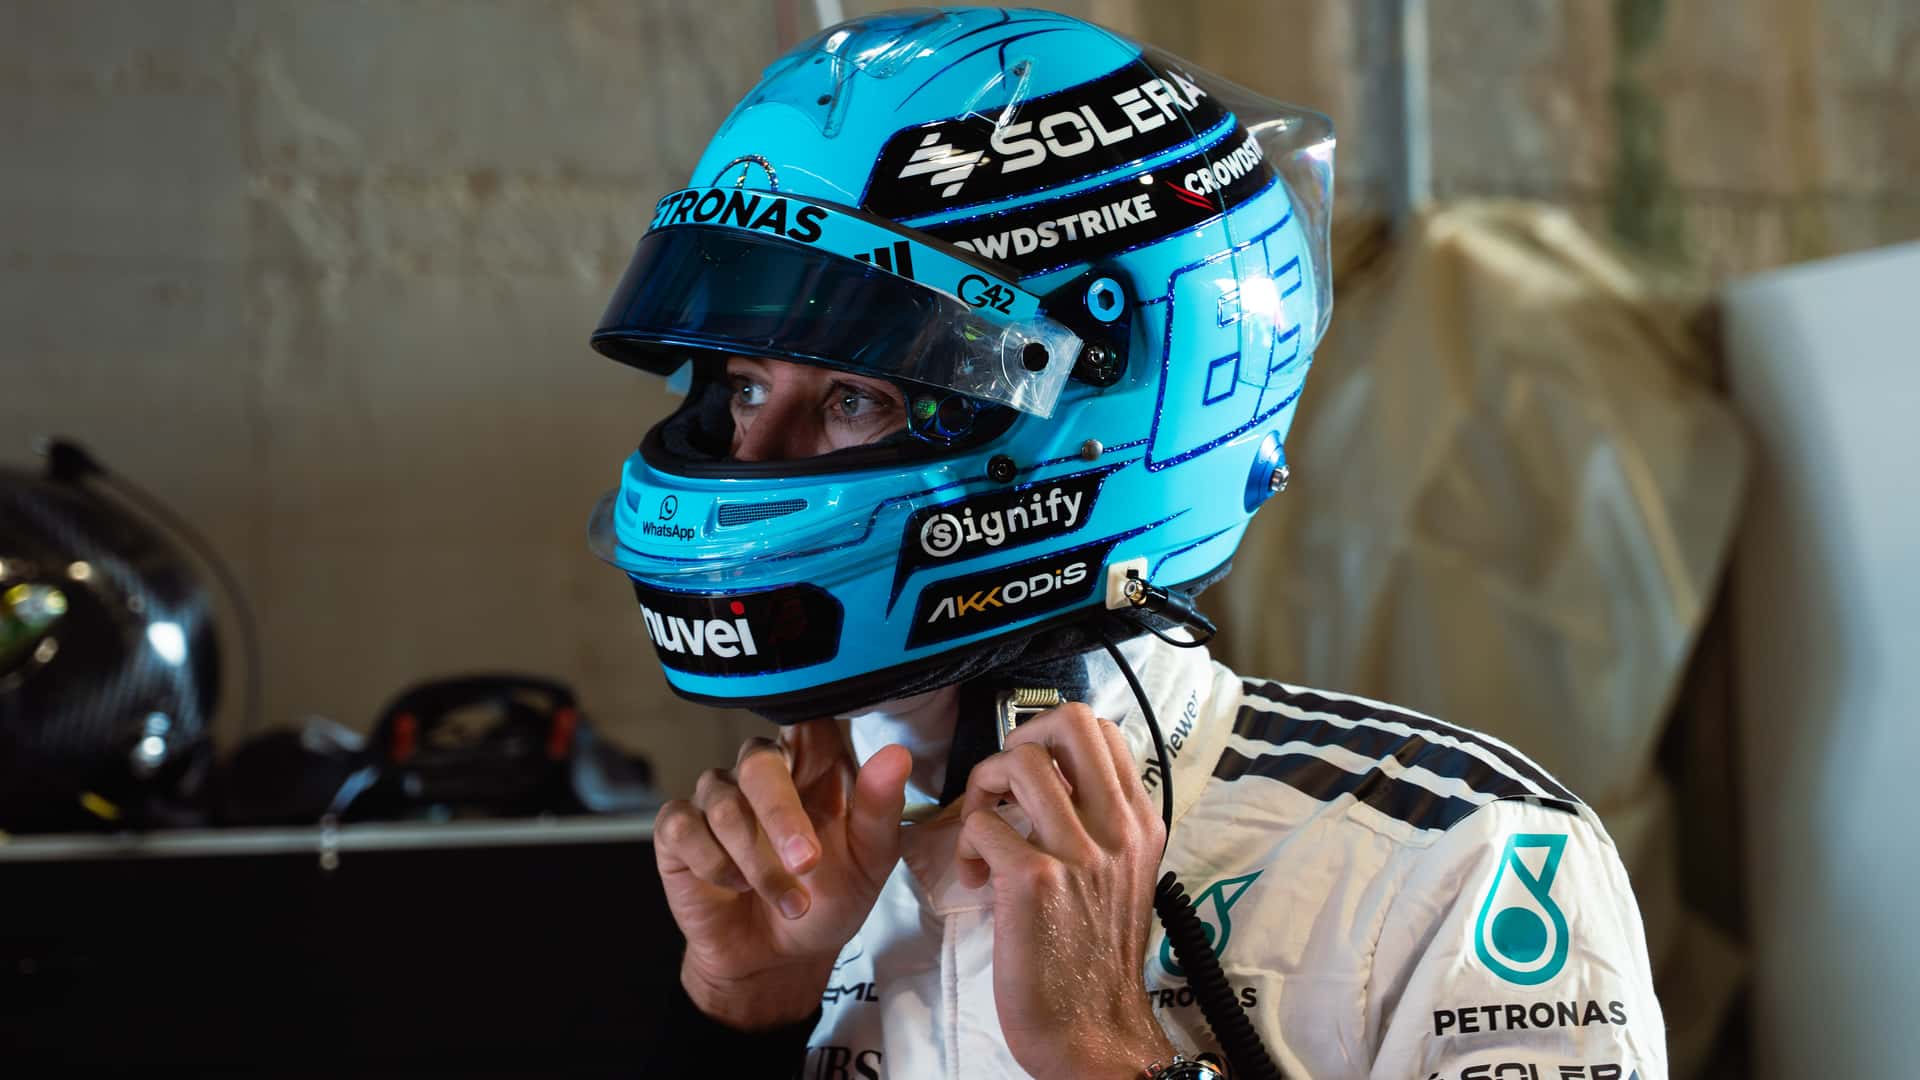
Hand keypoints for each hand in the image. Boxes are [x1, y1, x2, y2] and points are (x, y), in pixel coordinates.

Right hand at [653, 718, 909, 1029]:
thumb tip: (896, 755)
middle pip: (758, 759)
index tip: (824, 771)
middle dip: (781, 815)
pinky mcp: (678, 829)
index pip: (806, 722)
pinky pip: (682, 826)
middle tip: (806, 863)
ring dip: (759, 864)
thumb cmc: (828, 900)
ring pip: (723, 803)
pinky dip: (713, 864)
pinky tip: (735, 887)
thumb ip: (880, 808)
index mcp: (811, 766)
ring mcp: (715, 797)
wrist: (780, 960)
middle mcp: (759, 771)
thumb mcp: (869, 863)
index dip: (810, 736)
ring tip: (790, 903)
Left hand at [954, 703, 1175, 1078]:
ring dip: (983, 788)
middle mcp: (1117, 827)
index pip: (1103, 731)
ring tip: (982, 830)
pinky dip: (966, 845)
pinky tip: (975, 878)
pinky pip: (982, 824)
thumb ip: (1102, 826)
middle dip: (1020, 738)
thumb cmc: (1096, 959)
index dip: (1053, 739)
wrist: (1094, 1032)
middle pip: (1070, 721)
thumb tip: (1059, 783)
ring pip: (1018, 761)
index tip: (1032, 779)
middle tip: (1004, 785)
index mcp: (1139, 822)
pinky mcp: (1035, 880)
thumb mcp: (1124, 877)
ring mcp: (1078, 851)